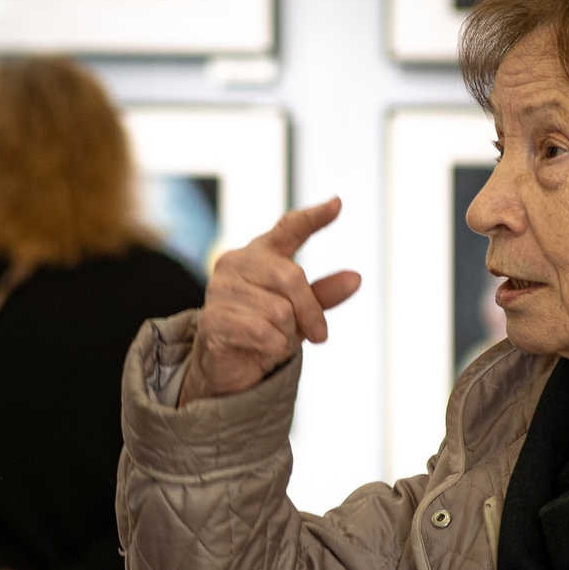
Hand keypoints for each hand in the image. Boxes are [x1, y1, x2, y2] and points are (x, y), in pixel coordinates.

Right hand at [179, 197, 363, 405]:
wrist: (229, 366)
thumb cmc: (266, 329)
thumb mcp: (301, 312)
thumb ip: (324, 294)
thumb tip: (356, 278)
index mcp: (261, 252)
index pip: (289, 228)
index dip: (313, 217)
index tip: (337, 204)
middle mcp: (236, 262)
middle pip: (292, 278)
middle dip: (311, 312)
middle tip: (320, 335)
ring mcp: (220, 289)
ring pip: (279, 311)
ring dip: (286, 334)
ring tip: (274, 338)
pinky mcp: (212, 318)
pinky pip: (261, 331)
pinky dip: (273, 346)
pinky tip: (264, 347)